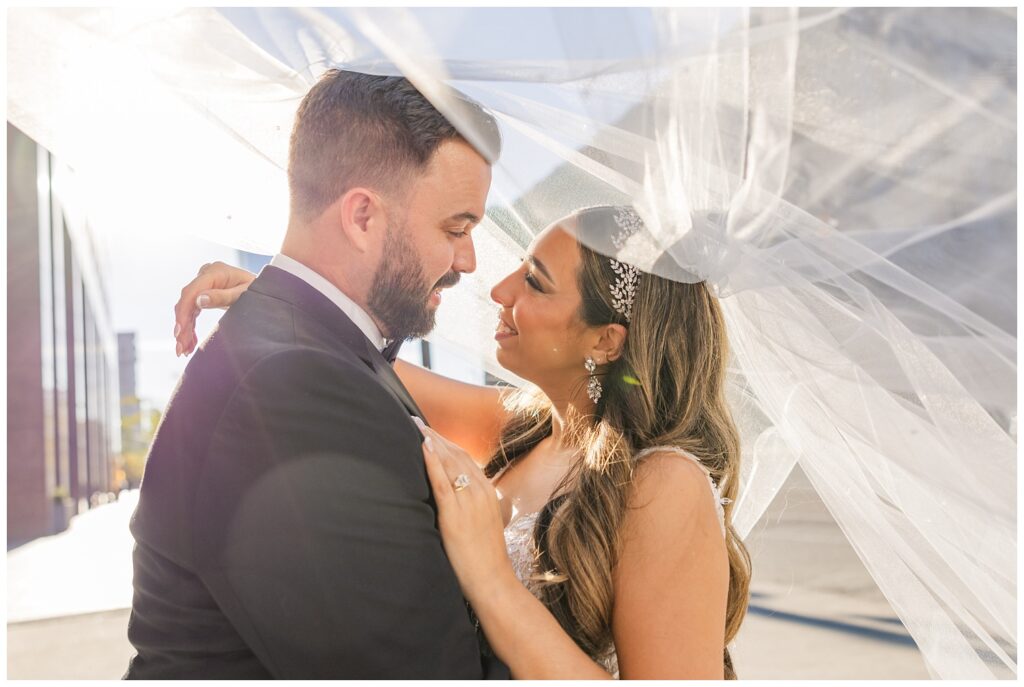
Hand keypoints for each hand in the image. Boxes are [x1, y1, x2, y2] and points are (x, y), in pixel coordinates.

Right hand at [173, 261, 255, 356]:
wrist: (267, 287)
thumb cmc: (259, 289)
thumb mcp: (244, 294)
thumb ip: (222, 297)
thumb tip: (199, 300)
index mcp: (215, 272)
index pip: (191, 292)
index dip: (184, 312)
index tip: (180, 331)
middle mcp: (206, 275)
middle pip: (187, 301)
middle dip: (183, 326)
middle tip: (181, 348)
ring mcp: (204, 283)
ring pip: (188, 308)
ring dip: (185, 330)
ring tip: (183, 350)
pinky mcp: (205, 293)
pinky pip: (193, 310)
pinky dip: (191, 327)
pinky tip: (189, 342)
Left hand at [415, 418, 515, 602]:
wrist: (492, 580)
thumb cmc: (485, 557)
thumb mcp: (485, 524)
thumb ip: (473, 508)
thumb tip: (457, 501)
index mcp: (487, 493)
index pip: (465, 459)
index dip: (447, 443)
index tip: (431, 431)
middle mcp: (480, 491)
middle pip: (456, 455)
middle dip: (436, 436)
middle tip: (416, 420)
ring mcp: (469, 501)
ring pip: (449, 463)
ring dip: (431, 441)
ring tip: (415, 427)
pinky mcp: (455, 514)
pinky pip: (442, 481)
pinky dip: (432, 461)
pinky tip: (423, 447)